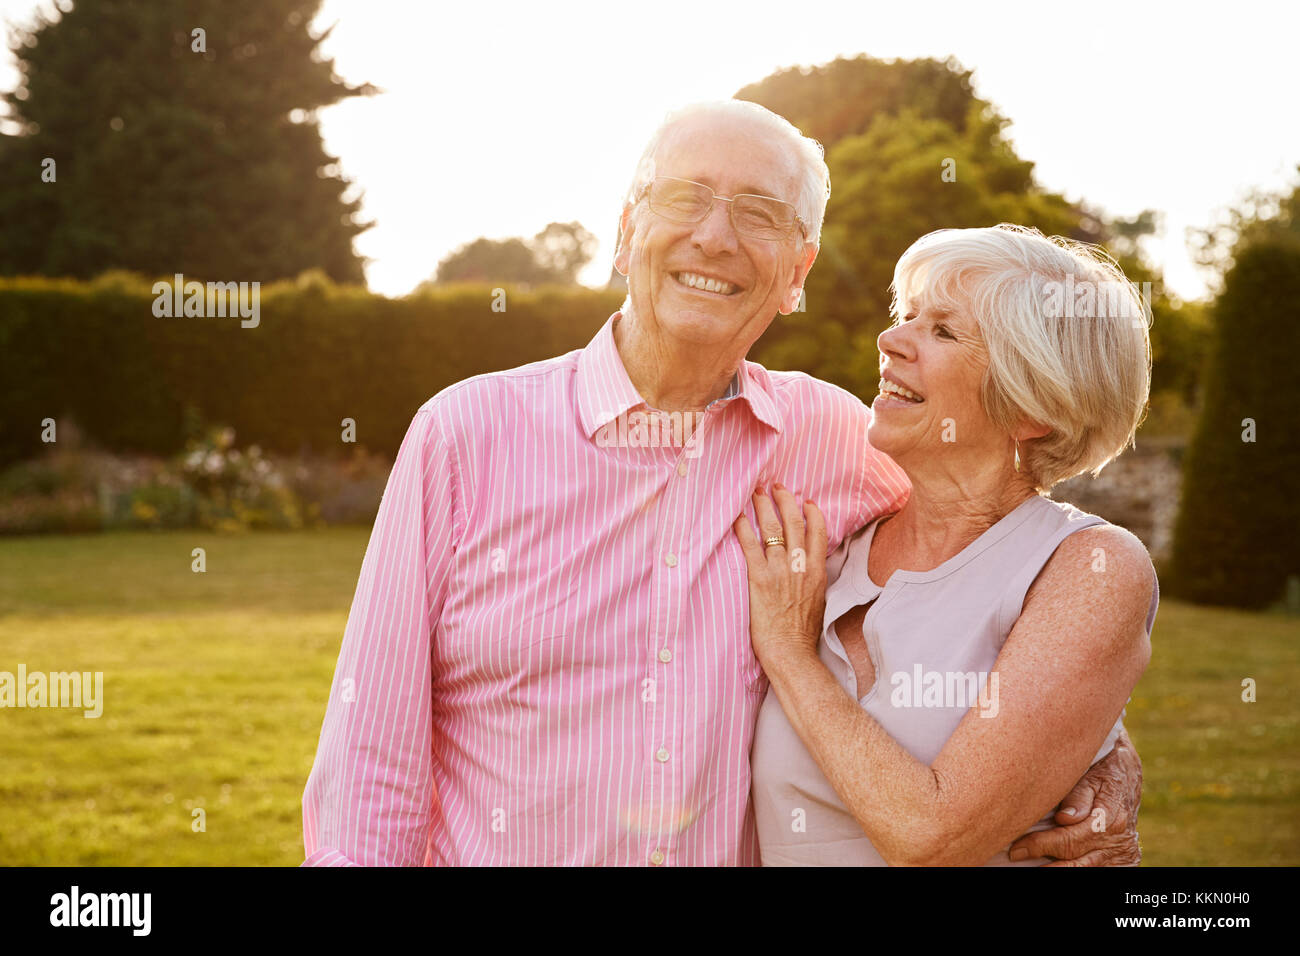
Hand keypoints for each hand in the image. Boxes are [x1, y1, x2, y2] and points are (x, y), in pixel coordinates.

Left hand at [733, 484, 827, 668]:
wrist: (791, 652)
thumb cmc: (802, 634)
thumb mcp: (818, 601)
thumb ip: (814, 581)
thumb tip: (809, 570)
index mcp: (817, 572)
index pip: (818, 533)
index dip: (812, 514)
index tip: (806, 501)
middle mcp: (800, 567)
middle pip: (794, 524)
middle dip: (785, 501)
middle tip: (776, 487)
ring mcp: (780, 572)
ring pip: (773, 530)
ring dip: (763, 508)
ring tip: (756, 493)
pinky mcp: (760, 580)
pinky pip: (750, 547)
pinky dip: (743, 529)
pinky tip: (736, 517)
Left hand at [1007, 732, 1142, 865]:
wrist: (1127, 773)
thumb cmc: (1101, 770)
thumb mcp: (1090, 774)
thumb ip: (1077, 796)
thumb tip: (1065, 818)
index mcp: (1109, 818)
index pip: (1070, 840)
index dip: (1041, 846)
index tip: (1017, 849)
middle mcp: (1120, 841)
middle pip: (1076, 861)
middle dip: (1046, 864)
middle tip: (1018, 857)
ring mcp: (1124, 854)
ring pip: (1086, 870)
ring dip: (1060, 869)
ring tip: (1035, 866)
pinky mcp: (1125, 861)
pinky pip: (1099, 872)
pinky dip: (1078, 869)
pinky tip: (1056, 865)